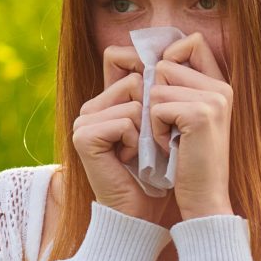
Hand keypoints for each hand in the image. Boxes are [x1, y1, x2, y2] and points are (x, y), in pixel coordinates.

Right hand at [72, 52, 159, 220]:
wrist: (141, 213)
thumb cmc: (157, 172)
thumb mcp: (161, 125)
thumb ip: (159, 90)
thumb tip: (177, 47)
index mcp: (104, 100)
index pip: (120, 57)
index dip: (146, 72)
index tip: (161, 104)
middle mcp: (90, 107)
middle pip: (135, 79)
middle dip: (153, 111)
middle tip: (150, 143)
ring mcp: (83, 121)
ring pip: (134, 99)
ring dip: (148, 130)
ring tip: (140, 153)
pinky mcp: (83, 136)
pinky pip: (126, 120)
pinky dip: (137, 142)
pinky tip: (129, 160)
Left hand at [145, 32, 234, 219]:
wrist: (205, 200)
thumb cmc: (188, 163)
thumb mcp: (184, 120)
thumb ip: (176, 88)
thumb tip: (146, 59)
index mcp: (220, 85)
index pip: (192, 42)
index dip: (168, 57)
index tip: (161, 89)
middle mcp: (221, 87)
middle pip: (165, 63)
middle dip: (155, 96)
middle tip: (169, 126)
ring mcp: (213, 99)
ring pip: (156, 85)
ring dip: (153, 116)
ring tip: (171, 139)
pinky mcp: (200, 114)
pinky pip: (156, 106)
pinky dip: (156, 130)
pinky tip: (171, 147)